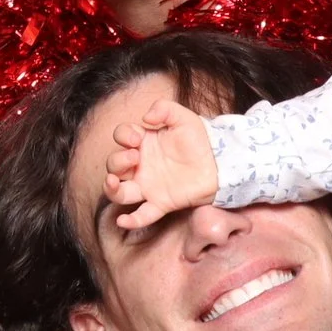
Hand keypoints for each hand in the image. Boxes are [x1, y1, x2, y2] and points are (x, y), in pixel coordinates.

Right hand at [104, 99, 218, 229]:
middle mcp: (141, 166)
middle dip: (117, 160)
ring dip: (111, 188)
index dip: (124, 135)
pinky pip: (143, 215)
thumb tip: (146, 118)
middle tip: (135, 156)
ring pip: (120, 192)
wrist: (220, 162)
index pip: (121, 137)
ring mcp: (149, 186)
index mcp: (143, 143)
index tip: (137, 137)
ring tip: (113, 182)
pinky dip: (132, 221)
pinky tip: (123, 221)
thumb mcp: (183, 117)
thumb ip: (164, 109)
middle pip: (114, 165)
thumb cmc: (200, 139)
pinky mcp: (161, 203)